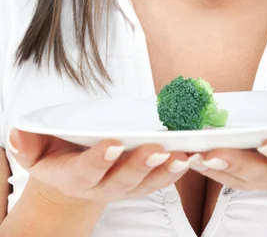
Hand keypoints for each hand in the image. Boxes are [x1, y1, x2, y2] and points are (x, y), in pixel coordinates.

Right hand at [7, 128, 190, 204]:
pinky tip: (194, 155)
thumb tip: (18, 134)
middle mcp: (101, 187)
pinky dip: (178, 169)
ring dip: (167, 171)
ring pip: (146, 184)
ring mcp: (124, 186)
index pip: (86, 172)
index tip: (113, 144)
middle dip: (139, 166)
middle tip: (157, 150)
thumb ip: (27, 143)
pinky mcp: (141, 181)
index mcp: (74, 177)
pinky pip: (161, 179)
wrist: (70, 172)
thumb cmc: (55, 152)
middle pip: (121, 182)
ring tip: (184, 156)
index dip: (98, 161)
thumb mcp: (35, 148)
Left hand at [187, 116, 266, 193]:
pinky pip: (225, 174)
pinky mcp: (249, 173)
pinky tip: (187, 153)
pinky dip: (206, 165)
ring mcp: (266, 176)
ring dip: (211, 166)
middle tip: (210, 153)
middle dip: (234, 163)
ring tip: (188, 153)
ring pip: (236, 176)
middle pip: (259, 173)